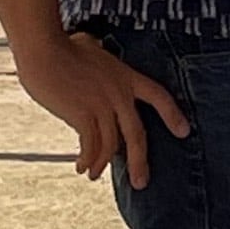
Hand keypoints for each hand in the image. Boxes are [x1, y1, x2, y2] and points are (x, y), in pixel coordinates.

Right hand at [15, 31, 190, 184]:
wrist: (44, 49)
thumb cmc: (62, 45)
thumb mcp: (91, 47)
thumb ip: (99, 54)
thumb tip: (93, 46)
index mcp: (126, 76)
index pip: (159, 95)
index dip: (173, 114)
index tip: (184, 131)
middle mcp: (120, 93)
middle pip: (137, 133)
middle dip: (140, 161)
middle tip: (140, 183)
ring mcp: (103, 105)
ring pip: (112, 145)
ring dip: (103, 164)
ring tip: (94, 175)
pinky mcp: (83, 114)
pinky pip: (91, 146)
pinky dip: (87, 160)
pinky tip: (81, 167)